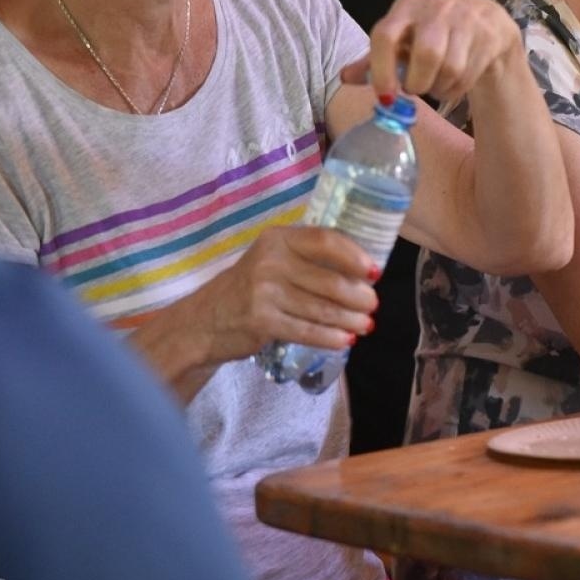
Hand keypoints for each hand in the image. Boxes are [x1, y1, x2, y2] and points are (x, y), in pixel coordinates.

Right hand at [183, 225, 378, 363]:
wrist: (205, 320)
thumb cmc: (250, 288)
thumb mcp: (273, 261)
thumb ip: (307, 259)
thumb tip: (361, 271)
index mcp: (277, 238)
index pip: (326, 241)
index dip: (354, 257)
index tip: (375, 272)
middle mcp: (270, 261)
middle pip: (329, 280)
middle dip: (358, 296)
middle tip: (373, 305)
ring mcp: (264, 292)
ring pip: (322, 309)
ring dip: (350, 320)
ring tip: (366, 325)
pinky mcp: (261, 321)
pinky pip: (307, 331)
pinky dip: (331, 338)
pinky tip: (345, 340)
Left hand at [340, 0, 521, 105]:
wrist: (484, 20)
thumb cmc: (432, 34)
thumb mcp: (401, 41)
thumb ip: (374, 61)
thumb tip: (345, 77)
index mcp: (405, 8)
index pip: (386, 35)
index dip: (382, 70)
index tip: (386, 96)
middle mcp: (436, 10)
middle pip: (428, 54)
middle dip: (419, 83)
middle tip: (416, 89)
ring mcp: (466, 21)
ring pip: (451, 69)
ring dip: (439, 88)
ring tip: (436, 84)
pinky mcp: (487, 37)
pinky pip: (468, 76)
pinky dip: (456, 89)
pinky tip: (454, 82)